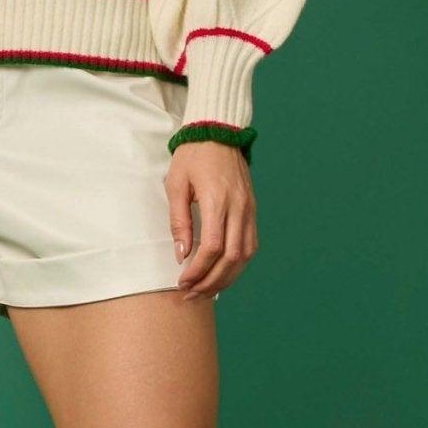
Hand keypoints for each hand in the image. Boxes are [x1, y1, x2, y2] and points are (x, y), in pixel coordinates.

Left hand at [166, 141, 255, 300]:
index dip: (198, 271)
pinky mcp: (252, 210)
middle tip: (192, 294)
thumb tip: (181, 255)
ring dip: (226, 277)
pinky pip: (250, 244)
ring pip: (245, 255)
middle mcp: (238, 208)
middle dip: (211, 281)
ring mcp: (249, 210)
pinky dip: (238, 264)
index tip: (182, 282)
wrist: (218, 132)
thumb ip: (179, 221)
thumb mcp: (176, 185)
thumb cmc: (192, 157)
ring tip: (206, 290)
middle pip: (231, 257)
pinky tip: (223, 272)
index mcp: (218, 201)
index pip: (212, 248)